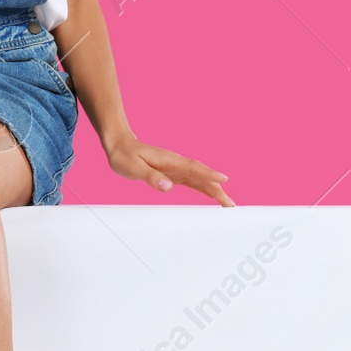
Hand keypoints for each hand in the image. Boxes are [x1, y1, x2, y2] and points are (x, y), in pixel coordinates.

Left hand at [105, 136, 233, 206]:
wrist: (120, 146)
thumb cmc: (124, 155)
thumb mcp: (133, 167)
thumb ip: (150, 177)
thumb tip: (168, 187)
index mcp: (170, 161)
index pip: (194, 167)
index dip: (209, 174)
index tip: (224, 180)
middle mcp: (177, 164)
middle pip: (202, 176)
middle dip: (217, 189)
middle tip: (230, 204)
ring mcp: (177, 169)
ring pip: (200, 180)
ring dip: (215, 190)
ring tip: (227, 204)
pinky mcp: (174, 174)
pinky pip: (194, 182)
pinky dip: (205, 188)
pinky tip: (213, 195)